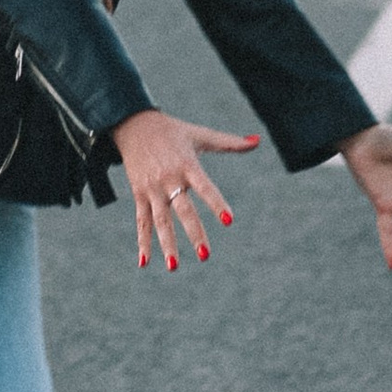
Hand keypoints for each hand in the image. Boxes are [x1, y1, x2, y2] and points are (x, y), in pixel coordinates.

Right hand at [113, 110, 258, 272]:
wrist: (134, 124)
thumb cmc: (174, 131)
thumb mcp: (201, 134)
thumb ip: (230, 142)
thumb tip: (258, 140)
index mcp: (187, 165)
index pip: (205, 187)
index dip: (216, 204)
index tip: (229, 220)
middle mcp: (170, 179)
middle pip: (183, 210)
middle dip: (194, 233)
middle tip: (206, 256)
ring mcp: (152, 189)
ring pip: (160, 221)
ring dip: (167, 245)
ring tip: (174, 267)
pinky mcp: (139, 194)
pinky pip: (141, 221)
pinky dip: (142, 242)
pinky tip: (144, 262)